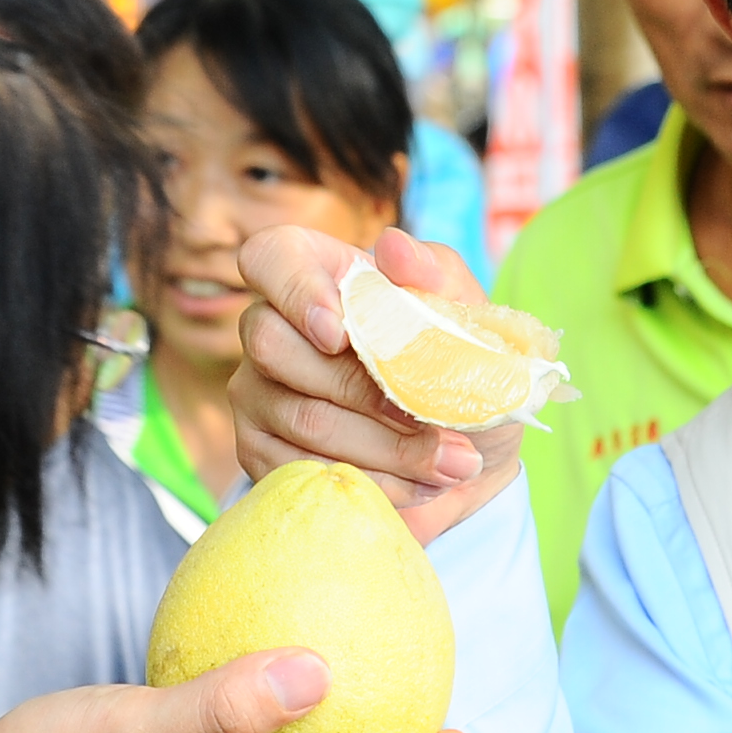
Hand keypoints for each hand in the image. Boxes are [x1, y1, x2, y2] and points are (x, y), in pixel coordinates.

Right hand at [230, 226, 523, 542]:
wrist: (472, 453)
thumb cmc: (462, 368)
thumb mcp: (467, 316)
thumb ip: (436, 276)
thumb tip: (393, 247)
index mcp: (322, 275)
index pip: (271, 257)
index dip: (295, 291)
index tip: (341, 333)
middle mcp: (275, 327)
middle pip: (271, 344)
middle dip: (362, 390)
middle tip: (430, 416)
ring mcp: (259, 391)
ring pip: (300, 417)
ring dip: (386, 447)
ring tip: (452, 462)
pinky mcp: (261, 451)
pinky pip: (300, 468)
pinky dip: (373, 481)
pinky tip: (419, 485)